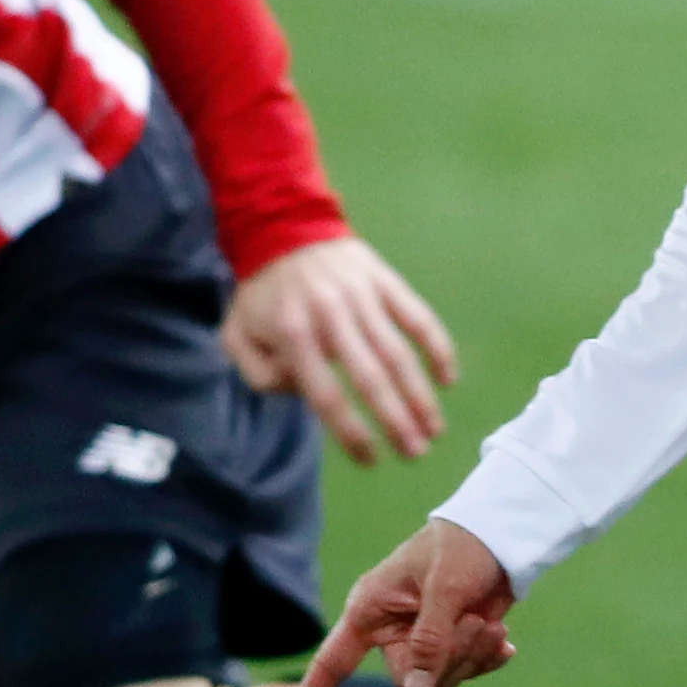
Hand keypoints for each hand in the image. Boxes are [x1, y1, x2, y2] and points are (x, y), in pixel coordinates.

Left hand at [222, 233, 458, 464]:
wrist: (284, 227)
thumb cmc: (263, 293)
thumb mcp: (237, 335)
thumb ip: (259, 375)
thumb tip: (301, 394)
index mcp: (293, 335)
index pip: (327, 395)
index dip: (352, 433)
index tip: (370, 460)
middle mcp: (331, 317)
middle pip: (371, 378)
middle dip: (396, 422)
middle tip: (415, 454)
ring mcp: (362, 297)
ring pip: (399, 352)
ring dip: (420, 395)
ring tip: (433, 429)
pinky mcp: (385, 282)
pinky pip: (418, 317)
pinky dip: (437, 348)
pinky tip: (449, 379)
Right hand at [282, 518, 517, 686]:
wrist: (501, 537)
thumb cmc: (462, 548)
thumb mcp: (445, 588)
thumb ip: (430, 639)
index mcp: (370, 610)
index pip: (331, 662)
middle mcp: (388, 630)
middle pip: (408, 681)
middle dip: (448, 660)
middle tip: (476, 625)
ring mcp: (419, 640)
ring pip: (438, 683)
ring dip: (470, 657)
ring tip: (489, 624)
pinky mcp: (448, 646)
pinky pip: (461, 674)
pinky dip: (484, 660)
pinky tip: (501, 642)